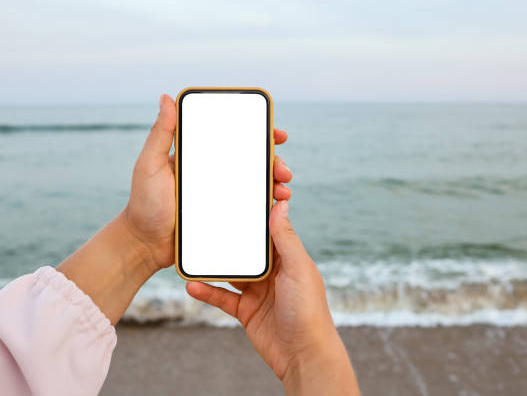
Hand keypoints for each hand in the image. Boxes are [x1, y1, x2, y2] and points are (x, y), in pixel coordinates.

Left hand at [124, 94, 292, 270]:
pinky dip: (267, 206)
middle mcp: (216, 174)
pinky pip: (251, 209)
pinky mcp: (226, 217)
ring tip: (282, 190)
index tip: (275, 134)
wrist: (145, 244)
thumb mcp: (150, 165)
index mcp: (202, 157)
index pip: (234, 139)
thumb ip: (160, 134)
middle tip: (283, 170)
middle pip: (253, 162)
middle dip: (274, 162)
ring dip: (275, 184)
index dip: (258, 134)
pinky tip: (276, 207)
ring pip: (257, 185)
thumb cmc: (143, 203)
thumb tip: (167, 98)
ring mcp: (222, 196)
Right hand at [186, 201, 359, 394]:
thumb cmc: (308, 309)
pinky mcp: (246, 311)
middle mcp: (273, 272)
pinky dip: (207, 291)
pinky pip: (223, 297)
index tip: (235, 199)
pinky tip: (192, 285)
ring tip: (191, 255)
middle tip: (205, 223)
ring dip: (213, 266)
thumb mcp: (297, 268)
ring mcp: (258, 291)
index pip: (269, 231)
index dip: (255, 216)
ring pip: (231, 273)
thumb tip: (282, 204)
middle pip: (246, 251)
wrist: (303, 354)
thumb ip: (285, 238)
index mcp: (288, 258)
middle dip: (228, 239)